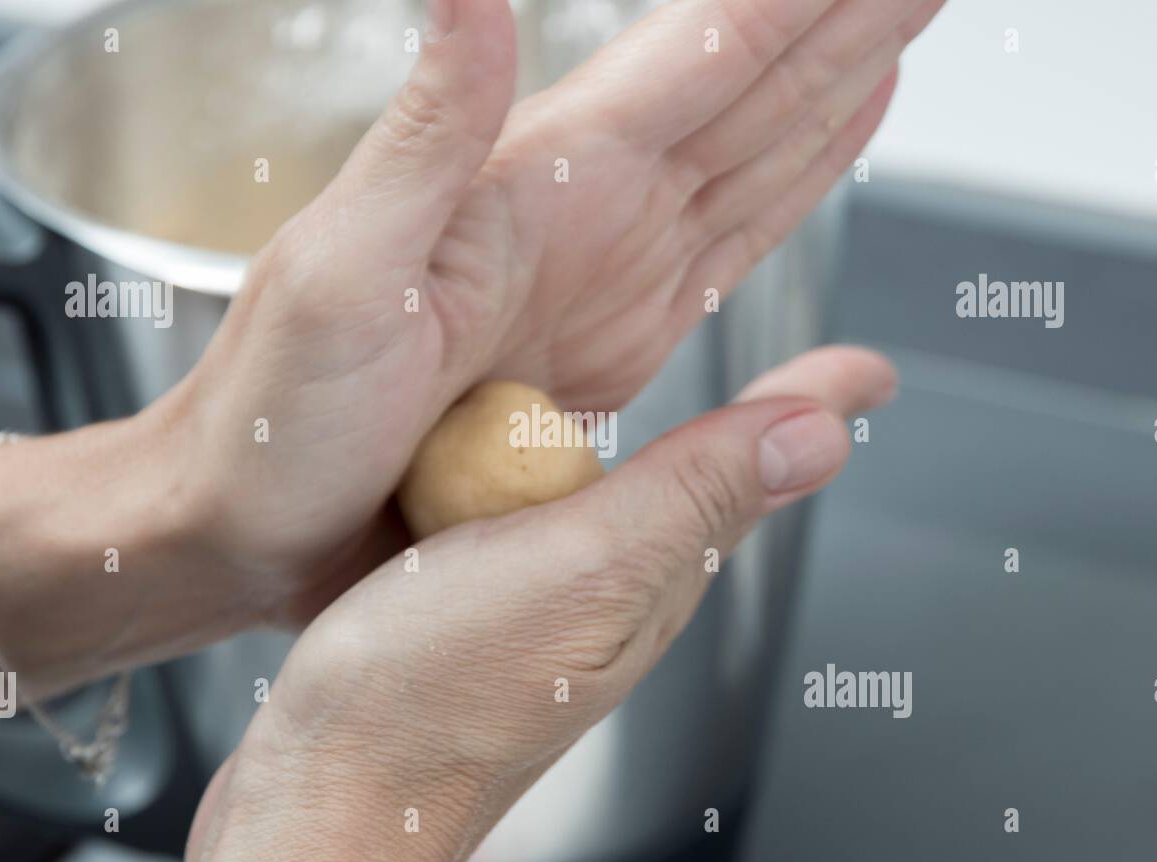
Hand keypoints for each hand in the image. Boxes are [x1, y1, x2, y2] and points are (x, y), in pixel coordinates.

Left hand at [156, 0, 942, 626]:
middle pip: (743, 91)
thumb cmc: (272, 414)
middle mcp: (582, 215)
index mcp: (534, 190)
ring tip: (904, 26)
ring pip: (752, 157)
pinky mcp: (615, 337)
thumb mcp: (335, 275)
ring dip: (834, 88)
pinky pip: (726, 247)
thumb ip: (422, 135)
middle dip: (842, 24)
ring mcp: (605, 273)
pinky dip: (791, 187)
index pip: (692, 63)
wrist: (252, 515)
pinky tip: (828, 144)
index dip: (791, 6)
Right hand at [184, 347, 895, 861]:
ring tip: (685, 405)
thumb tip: (819, 438)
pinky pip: (537, 524)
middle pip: (704, 490)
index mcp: (649, 574)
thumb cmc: (426, 703)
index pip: (755, 474)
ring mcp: (546, 608)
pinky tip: (529, 466)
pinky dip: (550, 477)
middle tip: (796, 377)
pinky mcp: (478, 611)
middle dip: (750, 424)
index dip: (809, 408)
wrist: (322, 797)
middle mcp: (610, 594)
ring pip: (623, 505)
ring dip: (659, 447)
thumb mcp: (578, 569)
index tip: (864, 369)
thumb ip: (690, 496)